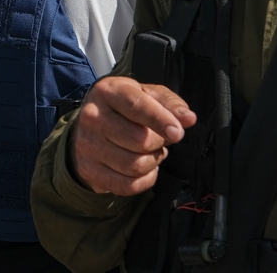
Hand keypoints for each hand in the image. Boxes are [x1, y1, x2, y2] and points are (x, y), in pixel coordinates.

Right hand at [70, 77, 195, 196]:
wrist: (88, 126)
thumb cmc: (125, 108)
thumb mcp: (146, 95)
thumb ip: (169, 104)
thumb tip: (188, 118)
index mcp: (108, 92)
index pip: (136, 106)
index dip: (160, 120)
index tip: (177, 133)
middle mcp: (92, 117)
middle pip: (139, 141)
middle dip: (158, 143)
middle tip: (158, 139)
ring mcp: (87, 145)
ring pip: (134, 166)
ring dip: (152, 162)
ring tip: (149, 152)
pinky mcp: (88, 170)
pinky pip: (127, 186)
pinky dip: (144, 180)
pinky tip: (144, 169)